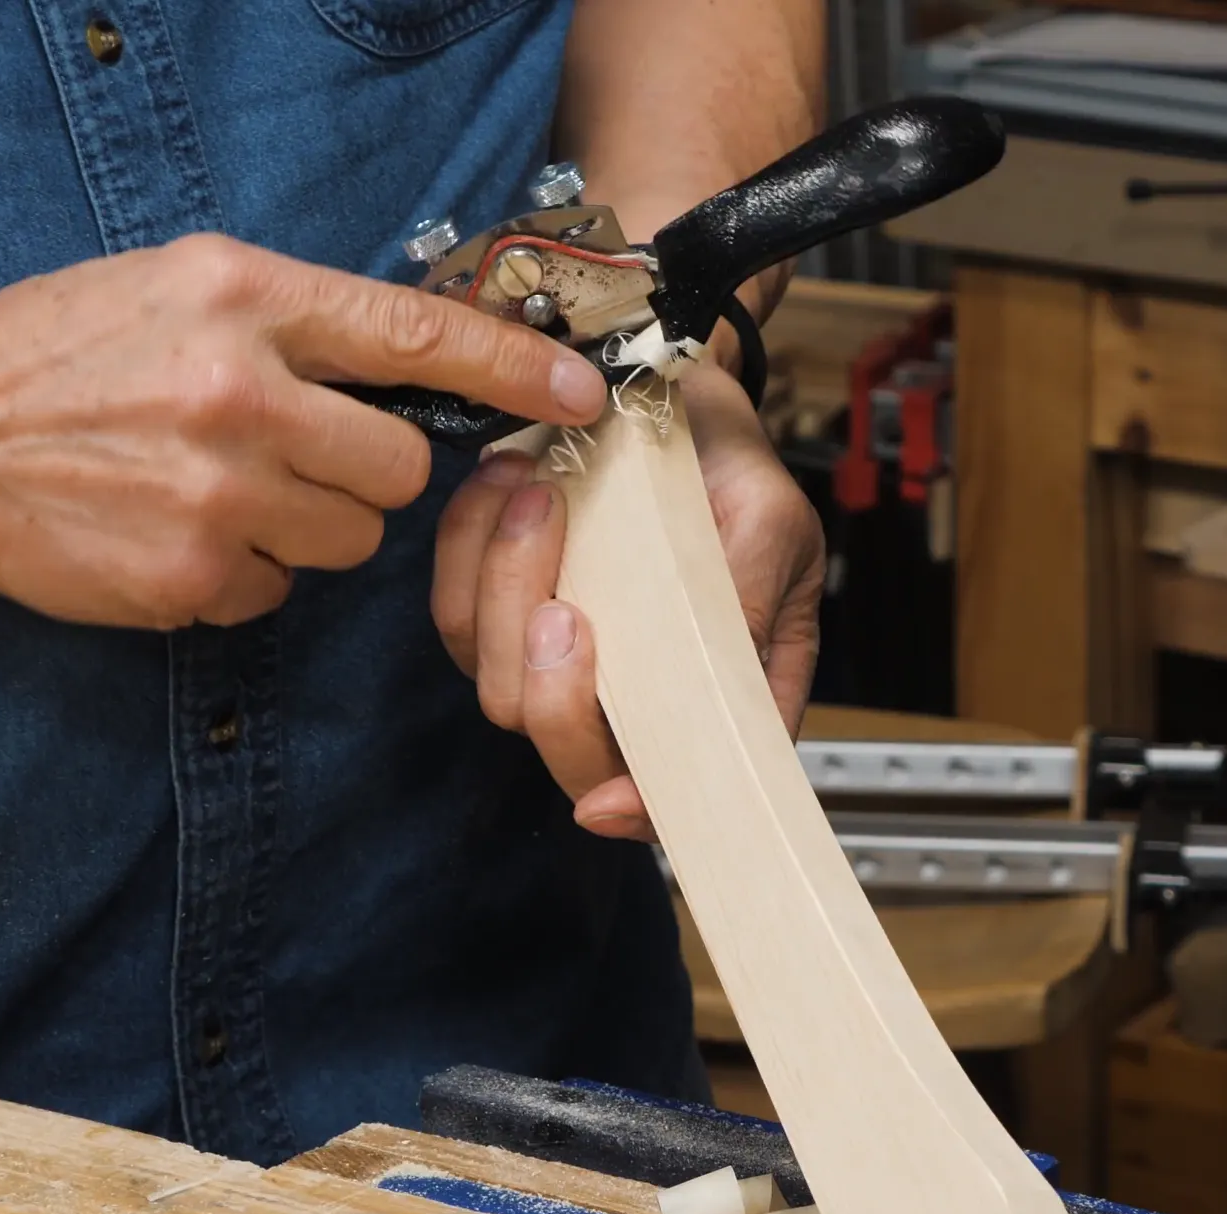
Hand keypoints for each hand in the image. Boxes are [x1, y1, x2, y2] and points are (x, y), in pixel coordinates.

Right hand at [0, 233, 608, 628]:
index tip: (581, 392)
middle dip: (368, 472)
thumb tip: (408, 362)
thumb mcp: (175, 285)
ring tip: (219, 489)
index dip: (515, 369)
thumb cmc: (54, 353)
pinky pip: (278, 590)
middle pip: (399, 467)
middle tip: (296, 454)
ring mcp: (217, 492)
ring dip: (306, 525)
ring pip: (350, 538)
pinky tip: (176, 533)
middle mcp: (240, 392)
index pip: (417, 336)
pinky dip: (244, 572)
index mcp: (243, 298)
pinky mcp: (191, 576)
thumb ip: (291, 318)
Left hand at [431, 366, 824, 840]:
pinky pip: (455, 614)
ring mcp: (558, 655)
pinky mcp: (498, 608)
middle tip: (565, 609)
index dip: (637, 811)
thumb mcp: (771, 523)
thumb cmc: (731, 464)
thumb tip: (708, 693)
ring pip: (497, 683)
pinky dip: (468, 548)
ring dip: (507, 589)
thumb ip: (744, 609)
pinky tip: (507, 482)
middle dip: (554, 693)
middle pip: (566, 748)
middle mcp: (630, 690)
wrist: (667, 389)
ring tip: (542, 494)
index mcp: (715, 691)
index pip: (673, 791)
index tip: (606, 798)